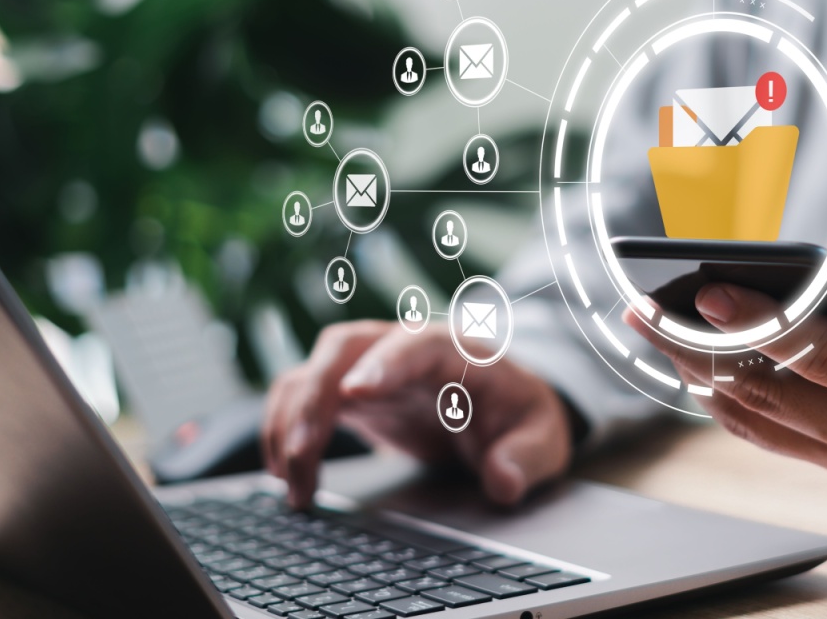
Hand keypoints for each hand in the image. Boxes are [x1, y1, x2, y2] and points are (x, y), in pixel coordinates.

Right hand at [262, 321, 571, 508]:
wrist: (503, 408)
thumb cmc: (519, 416)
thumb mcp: (541, 438)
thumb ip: (526, 457)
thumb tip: (504, 480)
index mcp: (455, 350)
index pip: (415, 344)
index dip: (384, 364)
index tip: (357, 393)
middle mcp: (403, 349)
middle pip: (344, 347)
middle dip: (316, 394)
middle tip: (302, 450)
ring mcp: (370, 368)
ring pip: (312, 372)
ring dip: (291, 420)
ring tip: (292, 483)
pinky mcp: (350, 394)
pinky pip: (303, 399)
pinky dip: (285, 431)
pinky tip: (287, 475)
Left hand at [623, 271, 826, 500]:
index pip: (816, 353)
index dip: (756, 324)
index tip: (705, 293)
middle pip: (763, 390)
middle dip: (695, 348)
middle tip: (642, 309)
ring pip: (756, 419)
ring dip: (697, 376)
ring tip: (652, 333)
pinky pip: (772, 439)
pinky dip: (728, 406)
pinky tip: (697, 373)